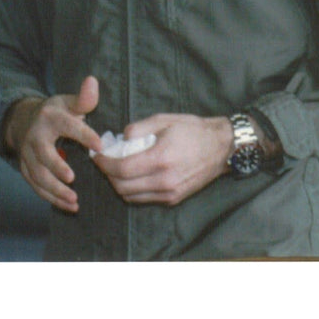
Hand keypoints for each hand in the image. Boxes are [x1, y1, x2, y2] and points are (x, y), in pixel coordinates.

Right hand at [5, 75, 102, 212]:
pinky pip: (36, 186)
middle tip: (72, 178)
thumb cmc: (54, 113)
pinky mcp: (25, 168)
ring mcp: (27, 154)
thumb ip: (83, 98)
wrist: (24, 121)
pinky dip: (51, 198)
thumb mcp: (68, 102)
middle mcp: (35, 136)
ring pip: (37, 175)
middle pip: (43, 154)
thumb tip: (93, 81)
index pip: (67, 125)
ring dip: (54, 189)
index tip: (100, 146)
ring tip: (74, 200)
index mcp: (50, 117)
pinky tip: (68, 206)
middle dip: (56, 167)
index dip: (83, 135)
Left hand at [91, 113, 232, 205]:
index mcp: (160, 158)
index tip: (97, 155)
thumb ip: (137, 129)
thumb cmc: (192, 130)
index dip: (104, 164)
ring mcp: (170, 193)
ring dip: (118, 184)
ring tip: (116, 168)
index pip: (121, 169)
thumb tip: (119, 140)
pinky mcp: (174, 199)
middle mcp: (164, 181)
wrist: (221, 147)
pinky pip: (144, 199)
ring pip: (131, 197)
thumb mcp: (163, 120)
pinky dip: (133, 190)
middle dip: (108, 175)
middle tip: (104, 161)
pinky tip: (133, 175)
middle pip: (122, 187)